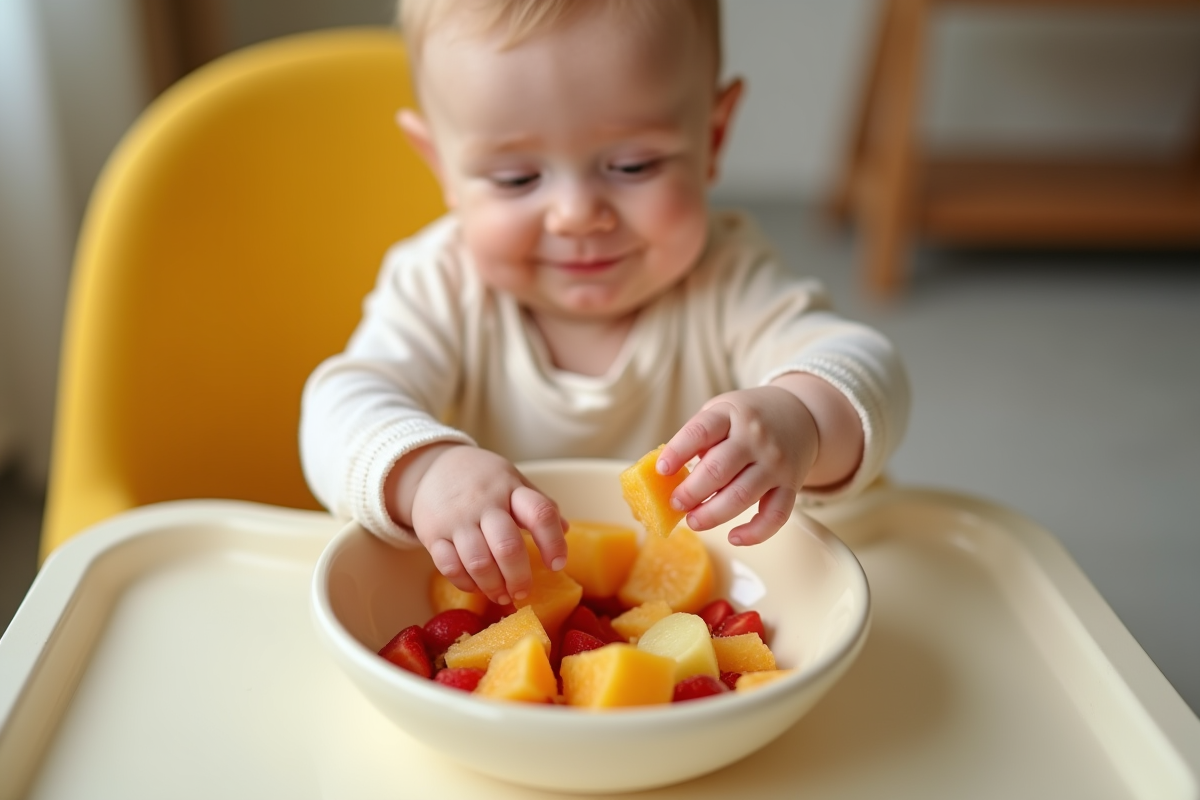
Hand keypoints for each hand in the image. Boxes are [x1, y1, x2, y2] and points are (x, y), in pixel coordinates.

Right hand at [395, 444, 568, 604]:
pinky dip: (466, 583)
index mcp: (511, 488)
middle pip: (507, 546)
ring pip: (478, 562)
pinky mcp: (433, 533)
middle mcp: (485, 503)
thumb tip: (566, 530)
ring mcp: (457, 519)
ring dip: (493, 586)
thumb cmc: (483, 479)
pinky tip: (476, 586)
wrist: (433, 466)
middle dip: (518, 577)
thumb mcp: (513, 481)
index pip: (540, 513)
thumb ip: (538, 505)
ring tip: (502, 596)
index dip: (553, 542)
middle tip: (523, 592)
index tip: (557, 564)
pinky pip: (450, 566)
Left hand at [657, 385, 818, 545]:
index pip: (700, 432)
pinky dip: (755, 533)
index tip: (661, 470)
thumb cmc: (749, 418)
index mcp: (731, 415)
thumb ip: (699, 438)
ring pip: (742, 496)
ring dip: (712, 514)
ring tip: (693, 521)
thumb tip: (668, 477)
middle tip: (675, 504)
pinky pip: (776, 516)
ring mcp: (775, 463)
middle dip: (690, 492)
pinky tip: (734, 537)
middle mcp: (755, 438)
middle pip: (718, 470)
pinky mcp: (791, 485)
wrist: (800, 415)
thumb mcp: (722, 412)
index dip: (677, 452)